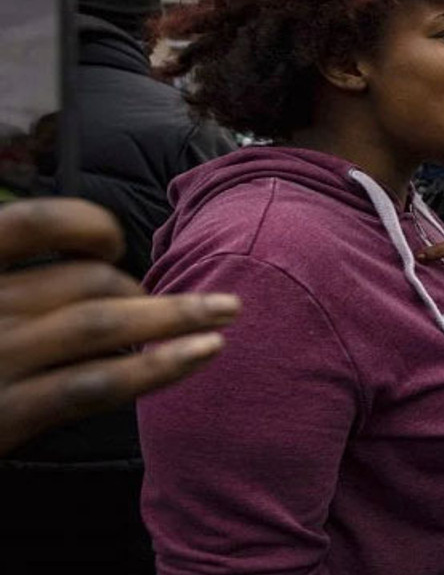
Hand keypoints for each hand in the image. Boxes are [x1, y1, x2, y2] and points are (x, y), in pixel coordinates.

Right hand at [0, 198, 238, 454]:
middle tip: (162, 314)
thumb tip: (93, 263)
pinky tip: (202, 353)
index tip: (111, 245)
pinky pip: (96, 383)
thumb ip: (16, 283)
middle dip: (141, 293)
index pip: (31, 222)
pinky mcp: (6, 415)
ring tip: (226, 314)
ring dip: (176, 316)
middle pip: (86, 281)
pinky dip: (158, 366)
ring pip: (103, 323)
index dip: (85, 224)